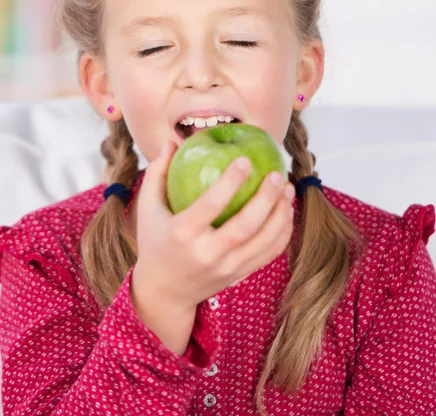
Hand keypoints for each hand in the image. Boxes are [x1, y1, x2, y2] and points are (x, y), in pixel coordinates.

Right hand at [131, 140, 294, 311]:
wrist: (164, 292)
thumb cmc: (155, 240)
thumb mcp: (147, 208)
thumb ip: (157, 174)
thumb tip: (171, 142)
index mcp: (182, 233)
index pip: (210, 205)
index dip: (230, 182)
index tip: (245, 159)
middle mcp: (206, 254)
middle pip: (245, 226)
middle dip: (266, 198)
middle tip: (277, 174)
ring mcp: (225, 268)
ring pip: (263, 242)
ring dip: (281, 214)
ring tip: (288, 188)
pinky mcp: (238, 275)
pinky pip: (268, 254)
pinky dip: (282, 232)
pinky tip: (286, 210)